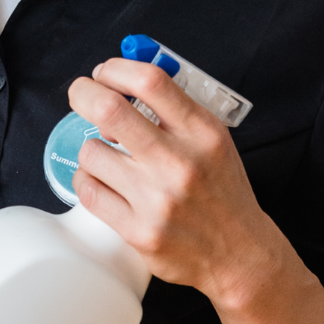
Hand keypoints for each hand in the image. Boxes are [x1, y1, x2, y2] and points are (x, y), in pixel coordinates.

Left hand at [68, 57, 281, 306]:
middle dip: (83, 93)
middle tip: (82, 95)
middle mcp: (179, 164)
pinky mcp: (139, 232)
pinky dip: (88, 179)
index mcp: (202, 132)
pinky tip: (104, 181)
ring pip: (91, 151)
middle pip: (109, 109)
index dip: (116, 68)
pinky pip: (87, 190)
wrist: (241, 255)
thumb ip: (172, 104)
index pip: (149, 81)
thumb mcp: (212, 137)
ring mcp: (157, 201)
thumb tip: (120, 75)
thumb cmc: (220, 188)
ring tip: (108, 156)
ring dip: (91, 147)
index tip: (105, 72)